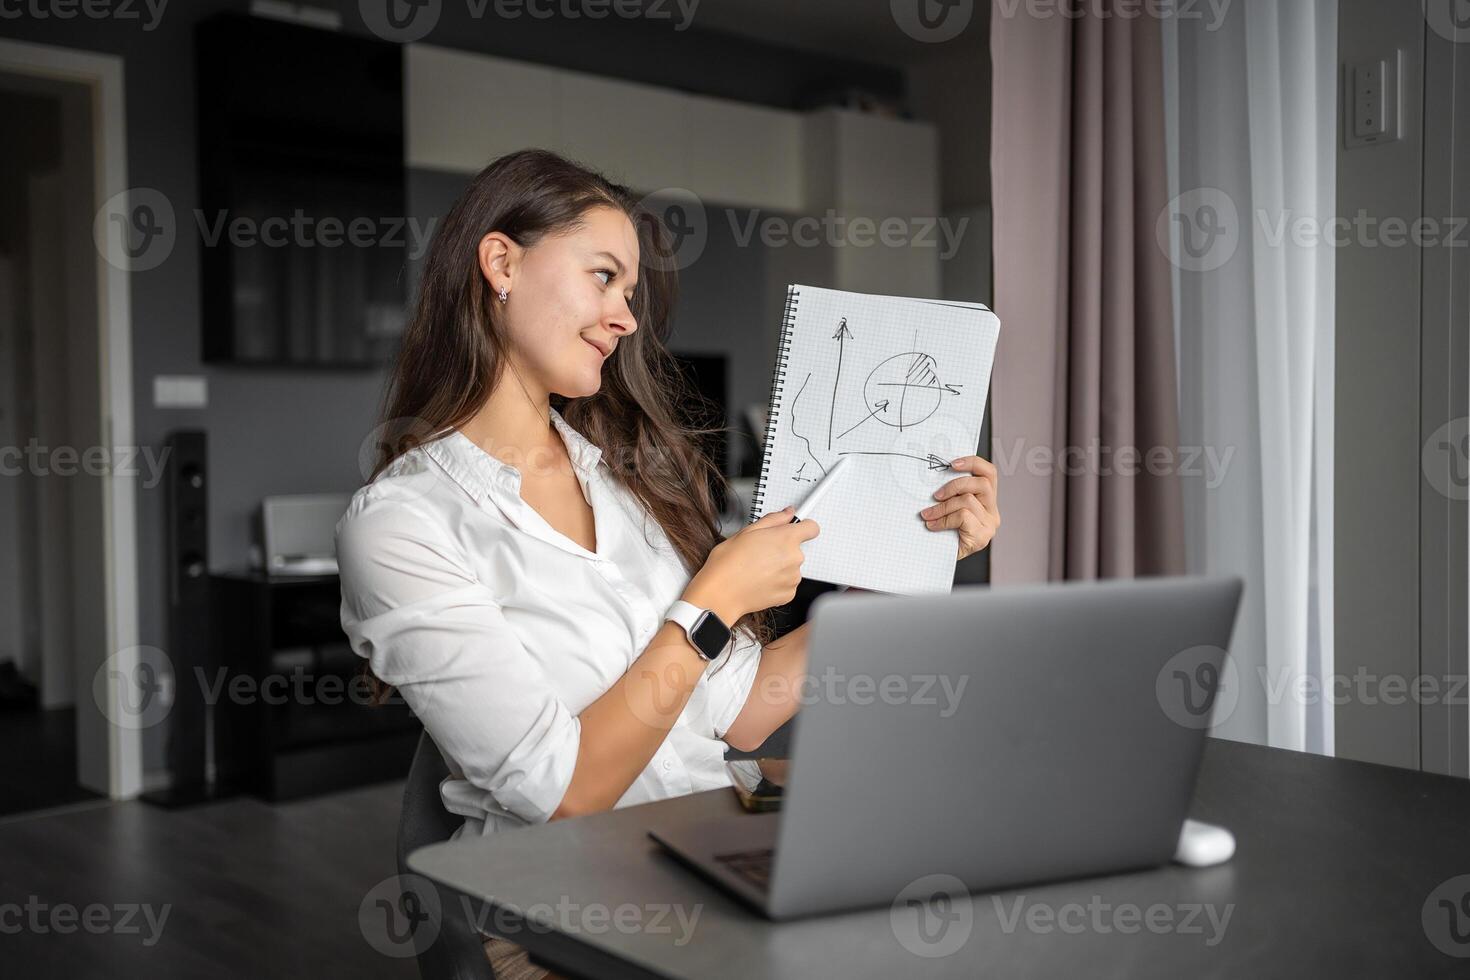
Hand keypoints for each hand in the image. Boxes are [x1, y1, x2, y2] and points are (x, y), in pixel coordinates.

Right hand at [684, 507, 819, 620]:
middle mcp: (794, 558)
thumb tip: (786, 513)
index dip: (803, 527)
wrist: (721, 593)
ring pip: (792, 567)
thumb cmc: (728, 564)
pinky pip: (788, 584)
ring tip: (757, 568)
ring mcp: (793, 578)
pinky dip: (777, 582)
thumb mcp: (746, 531)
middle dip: (783, 549)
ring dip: (780, 567)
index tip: (796, 529)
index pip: (811, 528)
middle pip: (797, 549)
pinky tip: (760, 580)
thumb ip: (773, 520)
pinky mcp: (789, 594)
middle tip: (761, 552)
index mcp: (786, 538)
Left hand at [919, 455, 999, 560]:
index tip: (952, 463)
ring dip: (942, 507)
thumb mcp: (948, 508)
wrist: (939, 561)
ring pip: (968, 500)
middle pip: (981, 484)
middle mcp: (992, 511)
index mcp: (986, 500)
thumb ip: (950, 493)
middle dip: (954, 486)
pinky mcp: (982, 536)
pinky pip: (963, 516)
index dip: (973, 463)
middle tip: (935, 496)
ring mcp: (989, 524)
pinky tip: (933, 526)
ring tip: (928, 515)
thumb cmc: (943, 532)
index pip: (989, 473)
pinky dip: (944, 519)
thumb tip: (934, 475)